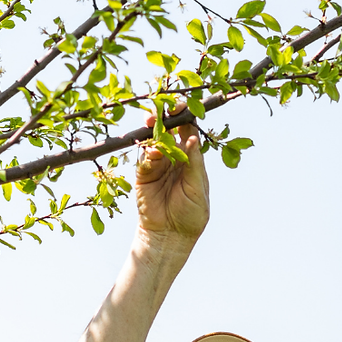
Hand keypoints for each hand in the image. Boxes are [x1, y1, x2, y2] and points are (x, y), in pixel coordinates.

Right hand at [135, 114, 209, 241]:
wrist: (171, 234)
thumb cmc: (191, 213)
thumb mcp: (198, 188)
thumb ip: (194, 163)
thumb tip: (192, 138)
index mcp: (192, 157)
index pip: (188, 130)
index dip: (184, 115)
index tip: (180, 106)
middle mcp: (174, 156)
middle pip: (167, 130)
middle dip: (163, 117)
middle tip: (160, 109)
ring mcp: (158, 164)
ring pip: (153, 140)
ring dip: (152, 131)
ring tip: (152, 125)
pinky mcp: (143, 173)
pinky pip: (143, 157)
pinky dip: (146, 151)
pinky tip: (151, 152)